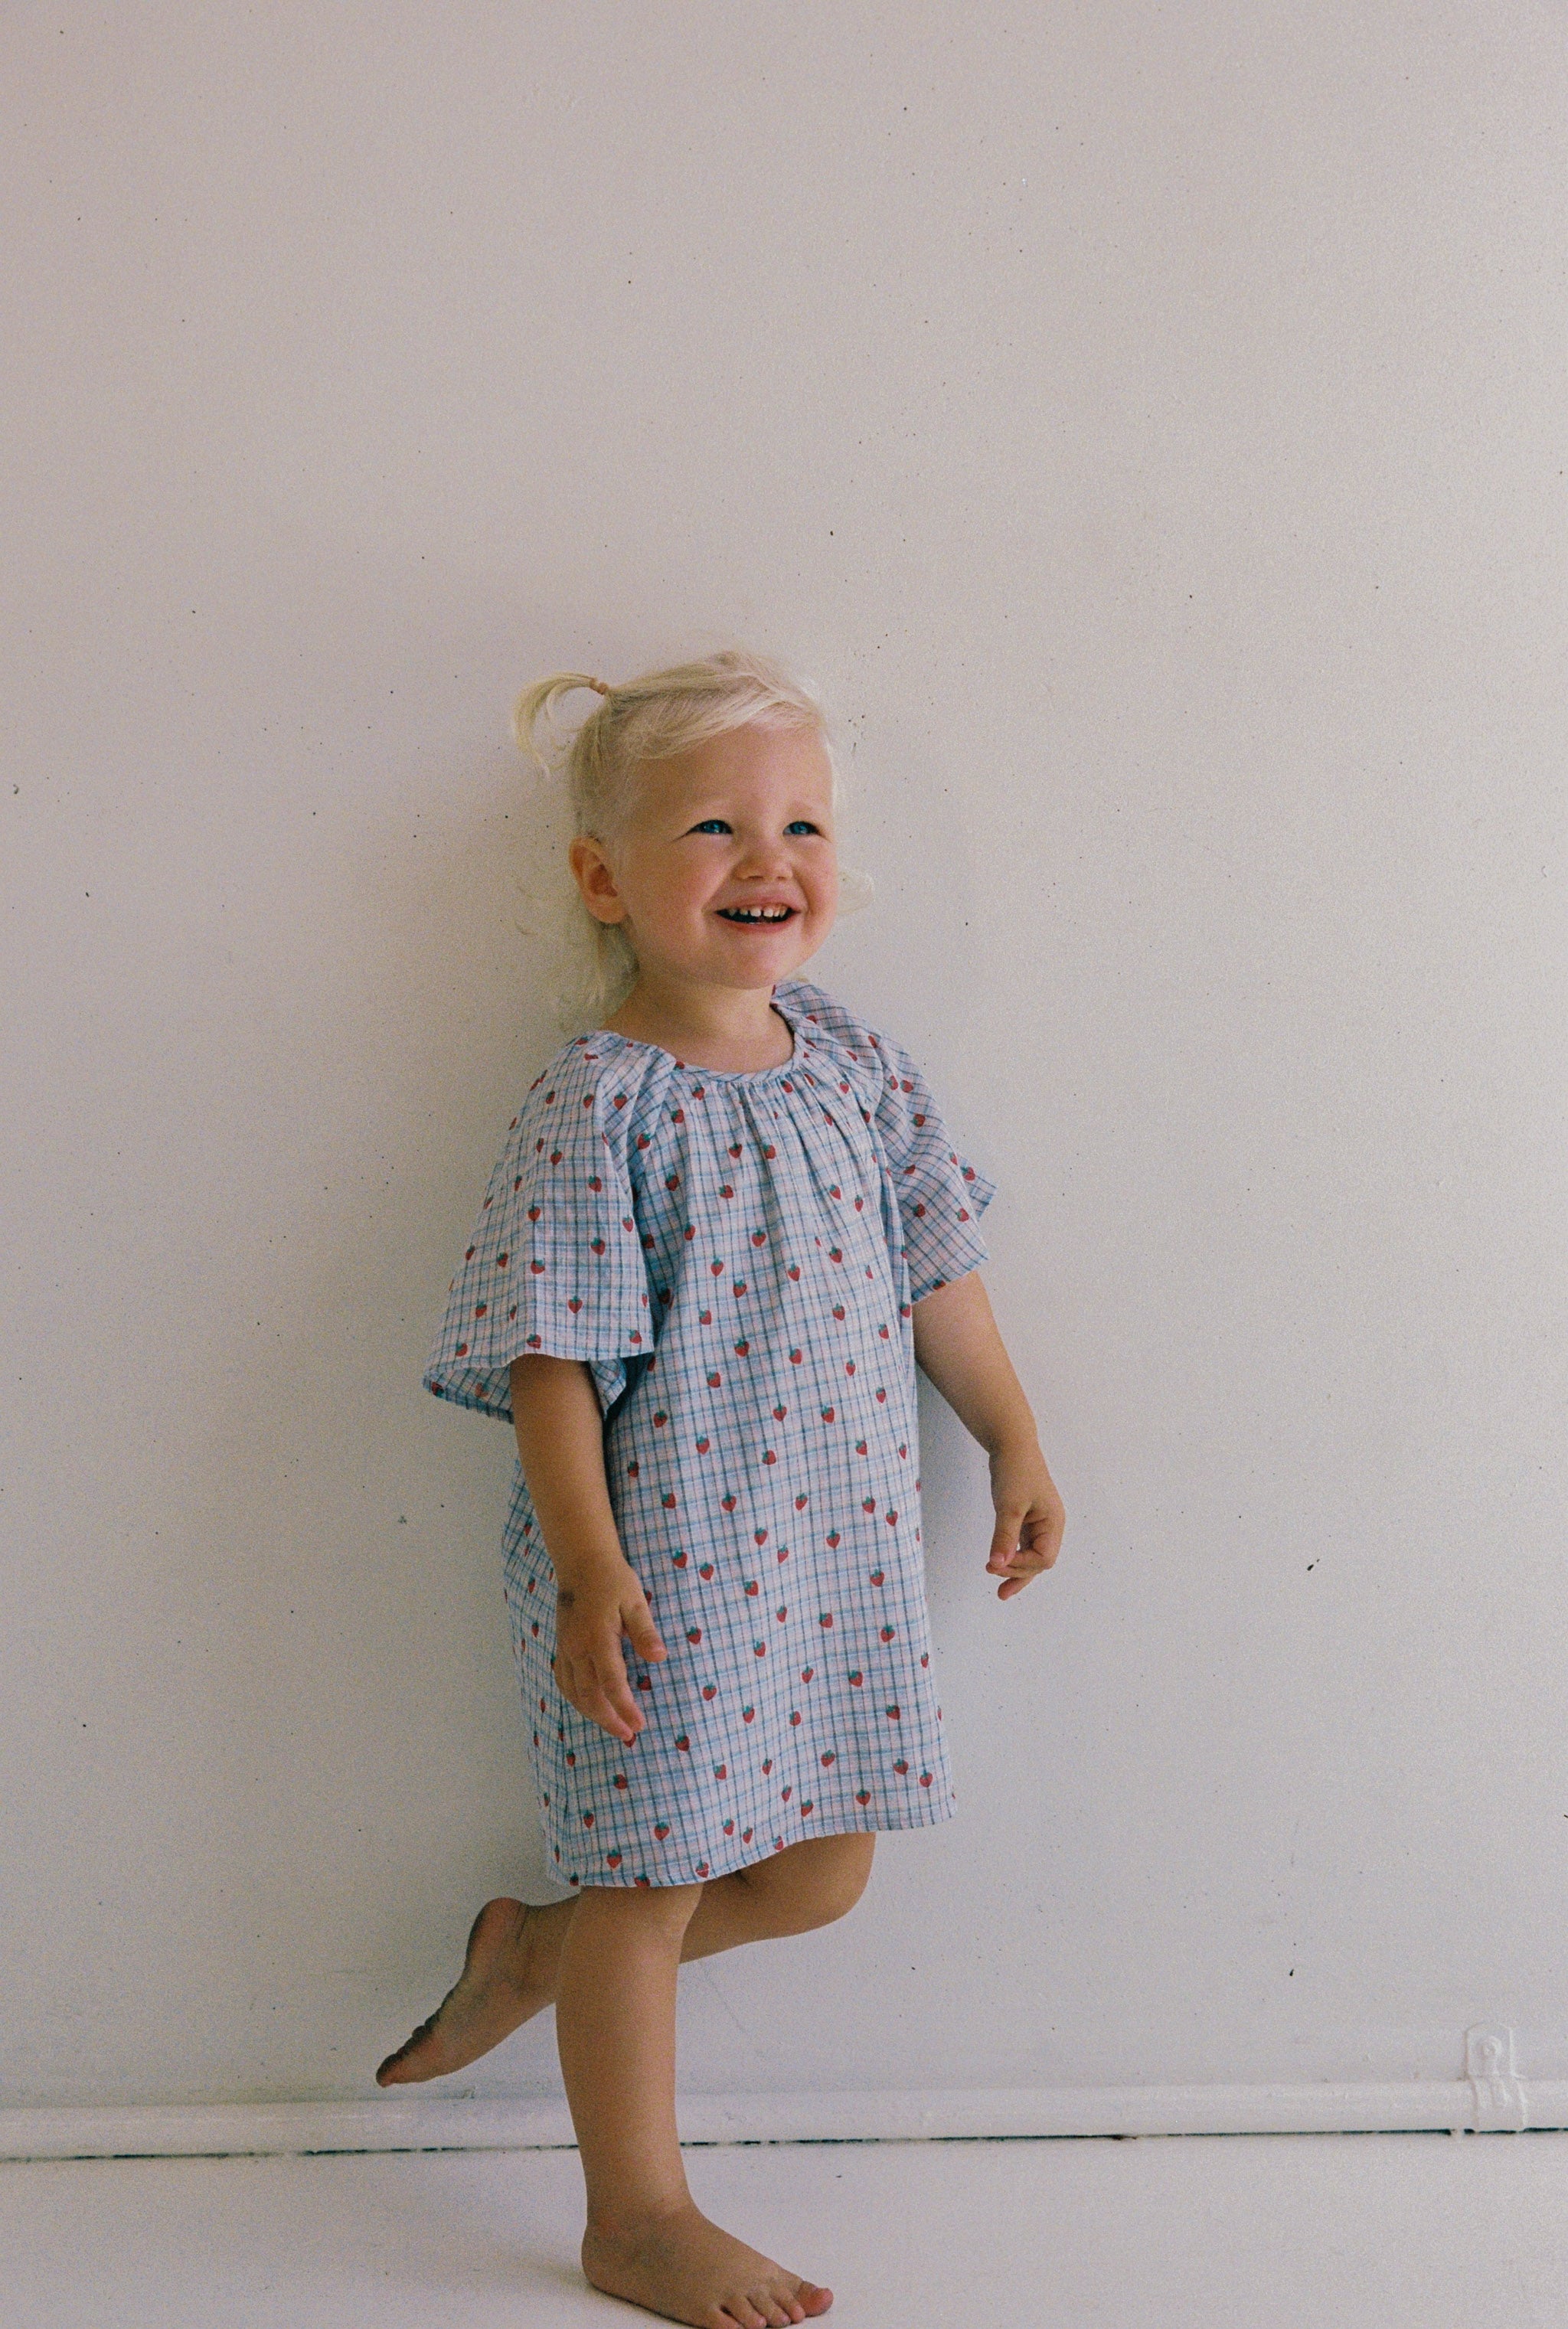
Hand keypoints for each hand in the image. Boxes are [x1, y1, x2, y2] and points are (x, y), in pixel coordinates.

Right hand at [552, 1555, 667, 1742]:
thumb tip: (659, 1657)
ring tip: (613, 1727)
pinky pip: (565, 1681)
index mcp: (598, 1638)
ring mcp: (566, 1649)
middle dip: (608, 1719)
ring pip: (574, 1692)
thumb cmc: (613, 1580)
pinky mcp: (562, 1647)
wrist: (582, 1562)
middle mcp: (577, 1648)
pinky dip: (576, 1699)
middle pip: (589, 1696)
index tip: (639, 1725)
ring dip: (592, 1714)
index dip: (624, 1707)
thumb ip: (645, 1631)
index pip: (611, 1683)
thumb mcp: (635, 1600)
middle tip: (628, 1735)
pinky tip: (589, 1706)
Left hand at [985, 1437, 1065, 1600]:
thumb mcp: (1009, 1505)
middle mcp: (1049, 1526)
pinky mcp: (1025, 1520)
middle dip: (1017, 1571)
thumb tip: (997, 1565)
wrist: (1011, 1444)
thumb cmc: (1015, 1470)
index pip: (1043, 1558)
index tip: (997, 1562)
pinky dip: (1011, 1557)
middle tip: (990, 1570)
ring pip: (1030, 1556)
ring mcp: (1038, 1524)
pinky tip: (999, 1566)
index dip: (1021, 1565)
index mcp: (1053, 1522)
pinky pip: (1021, 1546)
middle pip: (1038, 1561)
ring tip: (1001, 1592)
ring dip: (1015, 1571)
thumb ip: (1004, 1536)